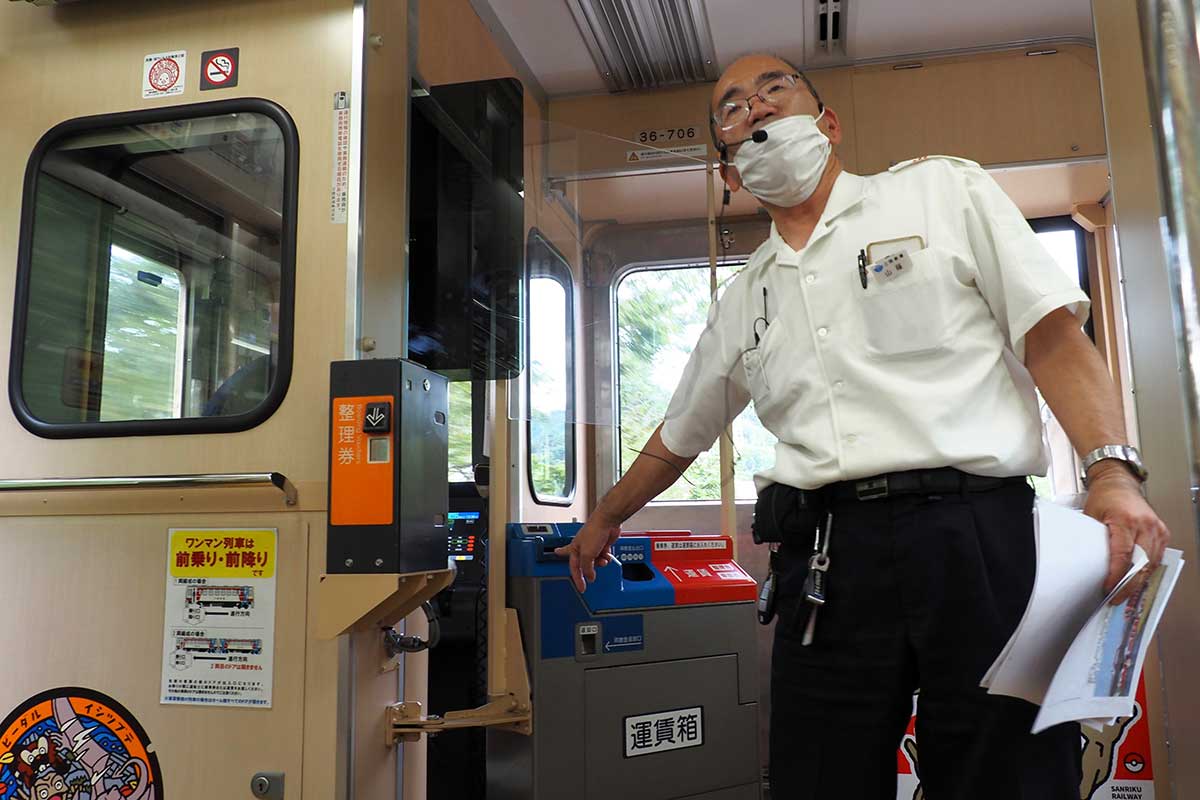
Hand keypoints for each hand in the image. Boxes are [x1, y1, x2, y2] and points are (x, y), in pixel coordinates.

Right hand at [554, 515, 621, 592]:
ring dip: (600, 563)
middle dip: (590, 569)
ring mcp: (593, 546)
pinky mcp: (602, 545)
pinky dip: (606, 557)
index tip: (579, 587)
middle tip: (592, 575)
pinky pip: (604, 556)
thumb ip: (587, 568)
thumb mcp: (587, 554)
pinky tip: (607, 555)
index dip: (576, 578)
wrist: (607, 521)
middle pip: (585, 565)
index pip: (573, 567)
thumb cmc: (594, 531)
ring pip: (596, 562)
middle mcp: (582, 548)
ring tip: (603, 560)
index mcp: (574, 549)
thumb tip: (589, 577)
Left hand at [1082, 465, 1169, 602]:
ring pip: (1151, 563)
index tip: (1109, 588)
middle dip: (1129, 584)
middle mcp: (1145, 524)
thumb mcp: (1091, 517)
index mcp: (1125, 519)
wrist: (1118, 482)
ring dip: (1139, 580)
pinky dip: (1147, 569)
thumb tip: (1090, 565)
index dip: (1117, 575)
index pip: (1123, 555)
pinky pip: (1157, 556)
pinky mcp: (1162, 532)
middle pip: (1140, 563)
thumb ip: (1094, 539)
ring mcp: (1156, 528)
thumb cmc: (1104, 497)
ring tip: (1126, 593)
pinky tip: (1137, 579)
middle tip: (1117, 598)